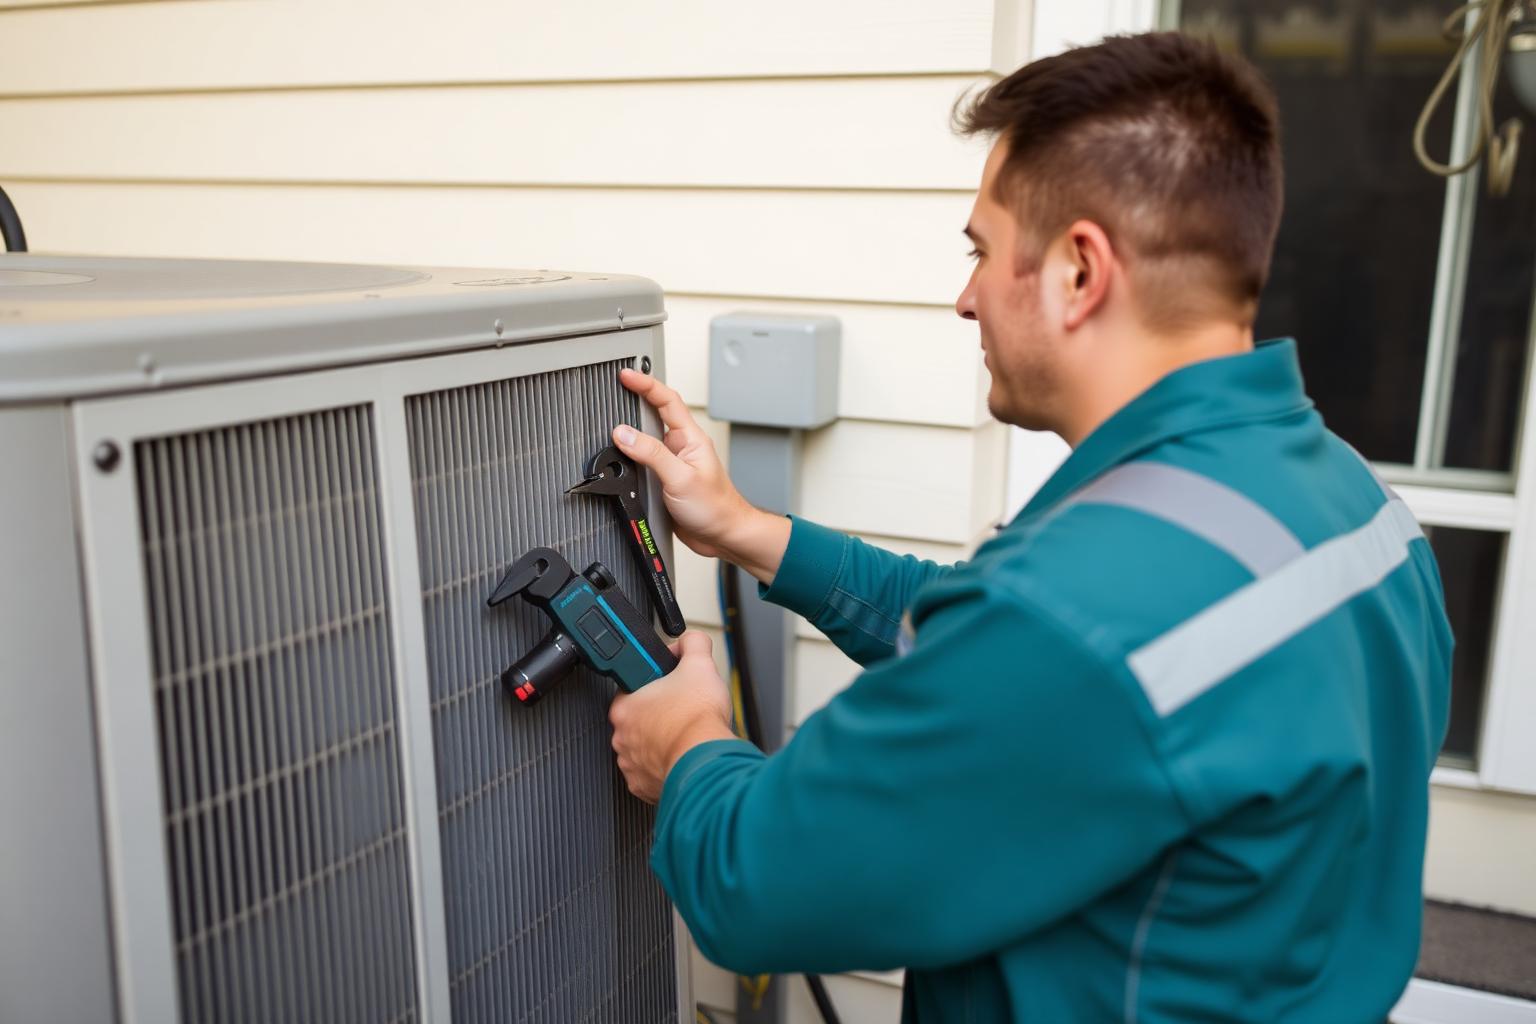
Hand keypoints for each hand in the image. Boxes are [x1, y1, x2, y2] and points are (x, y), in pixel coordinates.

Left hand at [609, 631, 735, 803]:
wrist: (705, 760)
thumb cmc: (696, 719)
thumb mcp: (699, 664)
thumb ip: (692, 644)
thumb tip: (690, 640)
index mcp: (625, 707)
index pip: (632, 689)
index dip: (653, 685)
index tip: (669, 688)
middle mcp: (622, 738)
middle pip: (640, 721)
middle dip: (660, 716)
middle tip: (682, 711)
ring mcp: (631, 765)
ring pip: (645, 749)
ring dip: (662, 743)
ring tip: (685, 735)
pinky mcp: (644, 787)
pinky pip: (652, 774)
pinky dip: (666, 766)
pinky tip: (682, 756)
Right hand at [613, 369, 754, 559]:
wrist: (724, 536)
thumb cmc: (716, 508)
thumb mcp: (680, 478)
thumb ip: (652, 454)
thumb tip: (624, 434)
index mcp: (690, 438)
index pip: (666, 400)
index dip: (645, 384)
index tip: (625, 374)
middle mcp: (681, 447)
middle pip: (653, 415)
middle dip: (633, 401)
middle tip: (613, 389)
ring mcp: (672, 464)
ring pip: (645, 440)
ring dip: (629, 433)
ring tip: (610, 424)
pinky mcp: (664, 481)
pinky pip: (642, 462)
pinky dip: (628, 458)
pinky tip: (620, 460)